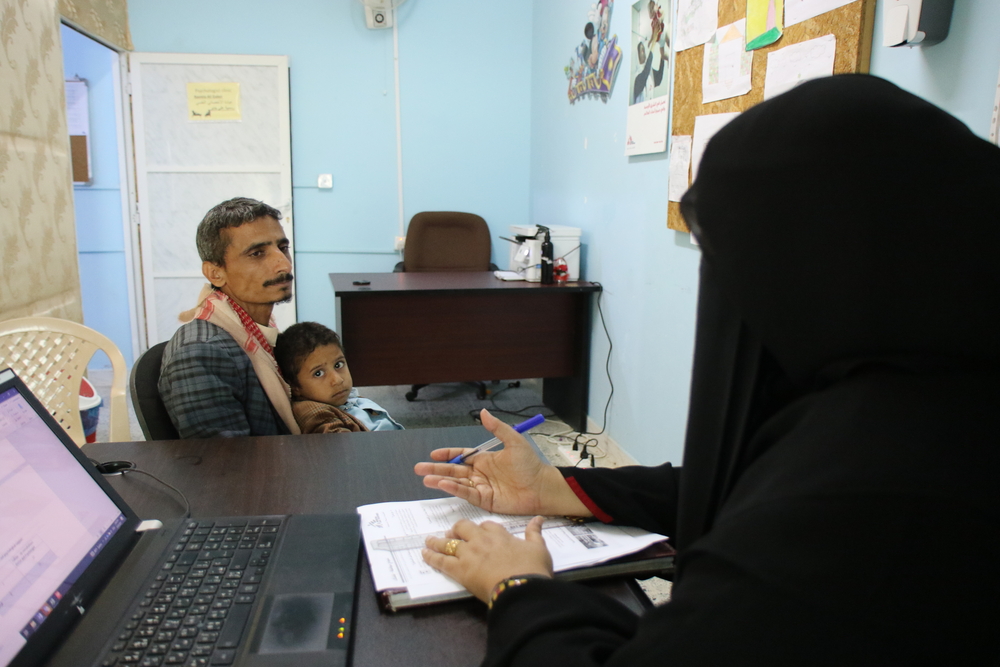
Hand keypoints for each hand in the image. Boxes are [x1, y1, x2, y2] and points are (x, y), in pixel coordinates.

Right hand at [413, 409, 591, 516]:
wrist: (542, 487)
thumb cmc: (530, 465)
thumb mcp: (513, 441)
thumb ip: (497, 428)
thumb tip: (483, 412)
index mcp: (486, 459)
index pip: (462, 456)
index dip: (448, 455)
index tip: (433, 453)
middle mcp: (481, 474)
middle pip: (454, 470)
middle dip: (437, 468)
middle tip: (419, 468)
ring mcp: (482, 488)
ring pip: (457, 483)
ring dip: (441, 480)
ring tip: (426, 478)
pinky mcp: (485, 501)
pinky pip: (467, 494)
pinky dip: (455, 490)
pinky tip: (443, 484)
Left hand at [423, 516, 552, 601]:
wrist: (521, 587)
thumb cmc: (532, 568)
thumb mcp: (539, 548)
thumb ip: (535, 533)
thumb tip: (538, 519)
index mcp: (499, 534)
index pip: (487, 525)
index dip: (481, 529)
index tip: (479, 532)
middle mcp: (481, 540)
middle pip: (463, 528)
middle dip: (457, 530)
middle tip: (452, 534)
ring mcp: (468, 554)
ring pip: (448, 543)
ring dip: (437, 541)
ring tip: (429, 541)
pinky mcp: (459, 570)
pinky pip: (441, 561)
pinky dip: (431, 556)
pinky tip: (424, 554)